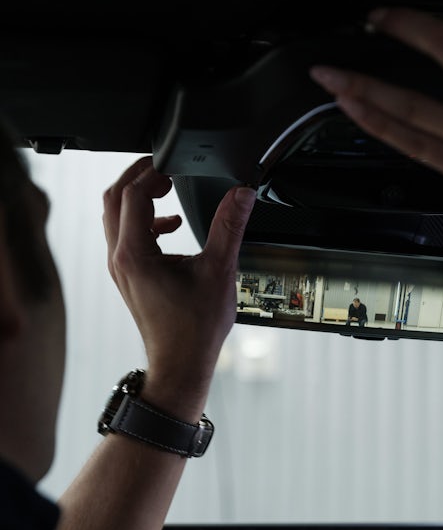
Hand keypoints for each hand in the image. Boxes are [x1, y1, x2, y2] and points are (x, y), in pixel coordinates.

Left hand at [102, 158, 254, 418]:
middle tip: (164, 167)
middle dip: (137, 178)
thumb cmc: (194, 329)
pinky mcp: (129, 277)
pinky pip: (126, 237)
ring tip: (167, 190)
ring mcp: (121, 269)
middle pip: (113, 200)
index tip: (173, 165)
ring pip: (116, 218)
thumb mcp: (219, 270)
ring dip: (138, 199)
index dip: (151, 172)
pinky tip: (172, 227)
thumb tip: (241, 195)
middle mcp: (120, 259)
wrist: (181, 364)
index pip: (132, 195)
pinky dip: (145, 222)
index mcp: (135, 254)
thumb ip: (229, 226)